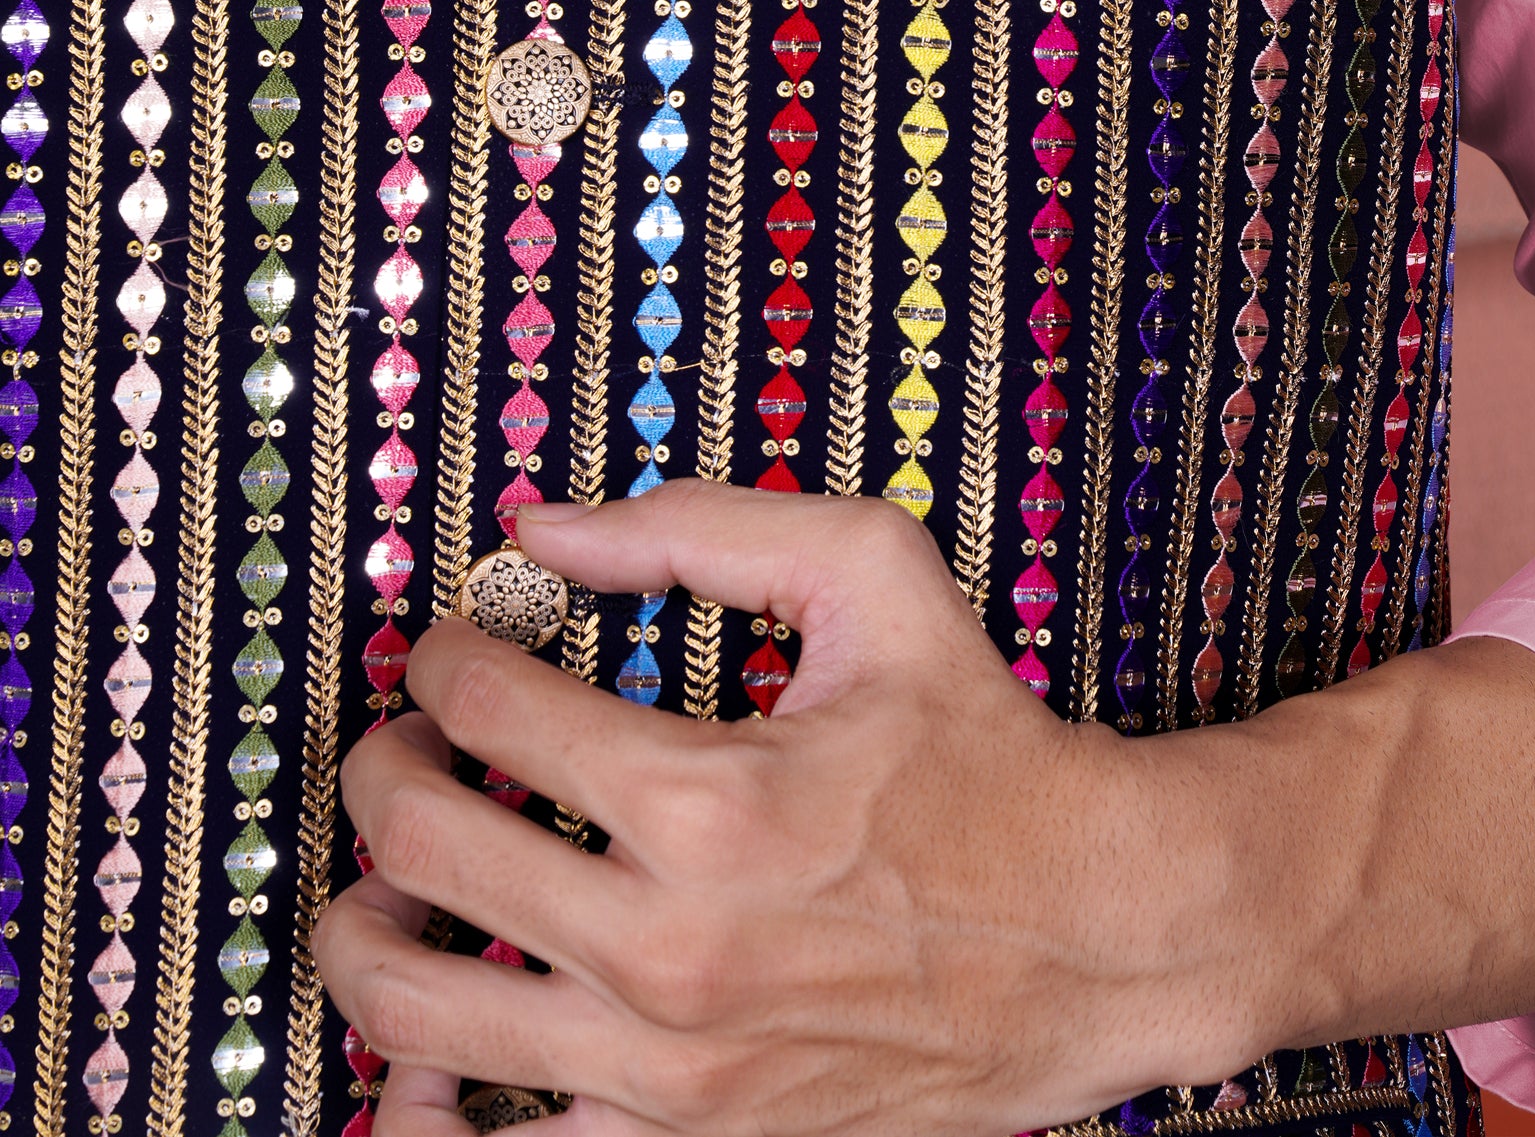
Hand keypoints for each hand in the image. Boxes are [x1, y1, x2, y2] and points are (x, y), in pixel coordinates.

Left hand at [313, 481, 1204, 1136]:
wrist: (1099, 933)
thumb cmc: (987, 753)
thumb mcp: (872, 577)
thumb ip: (701, 527)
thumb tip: (544, 527)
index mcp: (705, 802)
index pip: (482, 706)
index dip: (443, 653)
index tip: (458, 647)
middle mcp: (667, 950)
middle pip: (415, 850)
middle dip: (381, 769)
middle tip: (401, 744)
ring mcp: (666, 1071)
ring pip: (412, 1013)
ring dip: (364, 927)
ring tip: (387, 884)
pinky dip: (423, 1105)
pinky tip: (431, 1047)